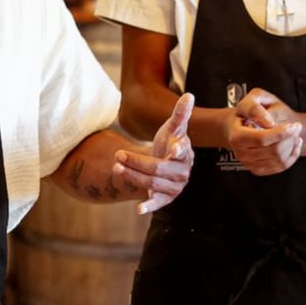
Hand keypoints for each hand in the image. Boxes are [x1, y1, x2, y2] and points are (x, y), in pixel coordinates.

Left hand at [114, 93, 195, 214]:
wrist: (165, 164)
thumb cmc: (169, 143)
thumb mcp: (173, 128)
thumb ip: (180, 114)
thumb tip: (189, 95)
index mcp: (185, 154)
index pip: (183, 152)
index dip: (179, 149)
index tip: (174, 147)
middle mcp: (182, 173)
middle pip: (158, 168)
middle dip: (138, 161)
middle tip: (118, 154)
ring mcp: (174, 187)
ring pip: (152, 182)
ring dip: (133, 176)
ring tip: (116, 167)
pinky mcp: (165, 199)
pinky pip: (157, 203)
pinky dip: (148, 206)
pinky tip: (138, 209)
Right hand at [226, 87, 303, 174]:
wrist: (243, 123)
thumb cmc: (251, 110)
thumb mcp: (254, 98)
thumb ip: (256, 108)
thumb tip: (268, 123)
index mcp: (237, 135)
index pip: (262, 139)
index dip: (281, 133)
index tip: (293, 125)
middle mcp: (240, 152)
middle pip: (274, 150)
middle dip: (290, 138)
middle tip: (296, 127)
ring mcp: (248, 163)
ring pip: (279, 160)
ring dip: (292, 145)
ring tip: (294, 134)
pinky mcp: (257, 169)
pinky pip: (280, 167)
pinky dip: (292, 155)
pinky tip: (292, 144)